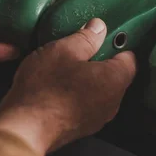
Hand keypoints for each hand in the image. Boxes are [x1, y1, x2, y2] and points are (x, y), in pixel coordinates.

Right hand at [0, 18, 136, 155]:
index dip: (117, 44)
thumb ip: (86, 38)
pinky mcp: (81, 128)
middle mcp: (112, 102)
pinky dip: (77, 93)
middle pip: (114, 75)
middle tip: (78, 49)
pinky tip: (57, 86)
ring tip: (64, 67)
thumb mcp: (63, 50)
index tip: (101, 36)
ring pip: (99, 90)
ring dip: (86, 78)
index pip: (130, 58)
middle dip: (99, 61)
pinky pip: (86, 104)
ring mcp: (97, 118)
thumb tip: (99, 27)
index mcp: (114, 80)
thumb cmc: (45, 87)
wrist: (25, 127)